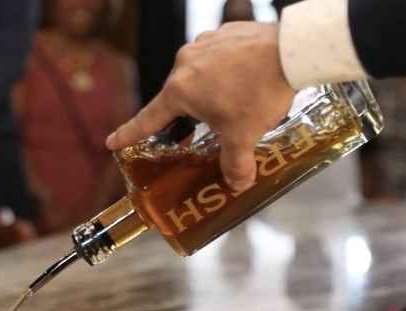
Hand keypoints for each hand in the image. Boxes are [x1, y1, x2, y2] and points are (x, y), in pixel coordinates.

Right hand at [106, 22, 295, 191]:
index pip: (148, 119)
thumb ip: (235, 164)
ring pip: (200, 75)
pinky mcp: (224, 32)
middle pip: (179, 98)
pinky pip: (218, 56)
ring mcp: (204, 43)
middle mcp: (185, 62)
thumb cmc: (261, 91)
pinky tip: (247, 79)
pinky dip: (227, 70)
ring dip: (212, 90)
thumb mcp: (244, 136)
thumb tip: (236, 183)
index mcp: (180, 90)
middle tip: (209, 126)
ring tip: (238, 99)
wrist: (293, 51)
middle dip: (192, 114)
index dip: (129, 134)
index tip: (113, 141)